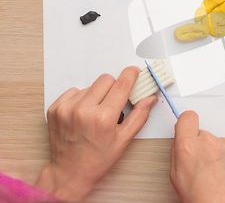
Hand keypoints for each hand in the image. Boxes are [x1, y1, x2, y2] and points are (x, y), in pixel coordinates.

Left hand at [35, 66, 157, 200]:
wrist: (69, 173)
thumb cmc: (97, 160)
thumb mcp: (124, 140)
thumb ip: (139, 116)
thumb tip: (150, 98)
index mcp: (103, 118)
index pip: (122, 84)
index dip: (131, 74)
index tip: (134, 71)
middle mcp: (83, 110)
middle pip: (106, 79)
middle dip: (114, 87)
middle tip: (113, 103)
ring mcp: (66, 109)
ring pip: (90, 85)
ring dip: (96, 95)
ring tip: (95, 113)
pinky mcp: (54, 109)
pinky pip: (73, 91)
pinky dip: (80, 99)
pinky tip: (82, 114)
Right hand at [170, 111, 224, 202]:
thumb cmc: (201, 198)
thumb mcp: (176, 176)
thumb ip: (178, 151)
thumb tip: (181, 139)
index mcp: (188, 146)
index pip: (188, 117)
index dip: (188, 123)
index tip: (189, 127)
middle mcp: (209, 142)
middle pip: (204, 134)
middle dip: (203, 146)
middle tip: (203, 165)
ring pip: (219, 143)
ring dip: (218, 153)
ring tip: (216, 173)